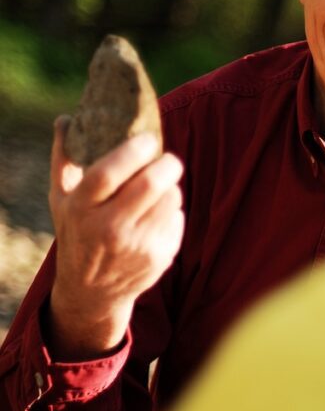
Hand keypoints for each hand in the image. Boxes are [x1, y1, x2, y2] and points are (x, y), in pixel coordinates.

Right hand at [47, 116, 184, 359]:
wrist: (91, 292)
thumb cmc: (76, 234)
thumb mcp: (61, 200)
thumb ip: (64, 159)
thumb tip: (67, 119)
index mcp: (81, 210)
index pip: (108, 174)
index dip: (132, 151)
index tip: (148, 139)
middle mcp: (109, 230)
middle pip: (149, 186)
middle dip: (166, 164)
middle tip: (168, 159)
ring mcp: (137, 246)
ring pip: (169, 200)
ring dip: (170, 187)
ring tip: (160, 186)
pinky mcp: (159, 258)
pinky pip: (177, 219)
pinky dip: (172, 210)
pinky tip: (157, 214)